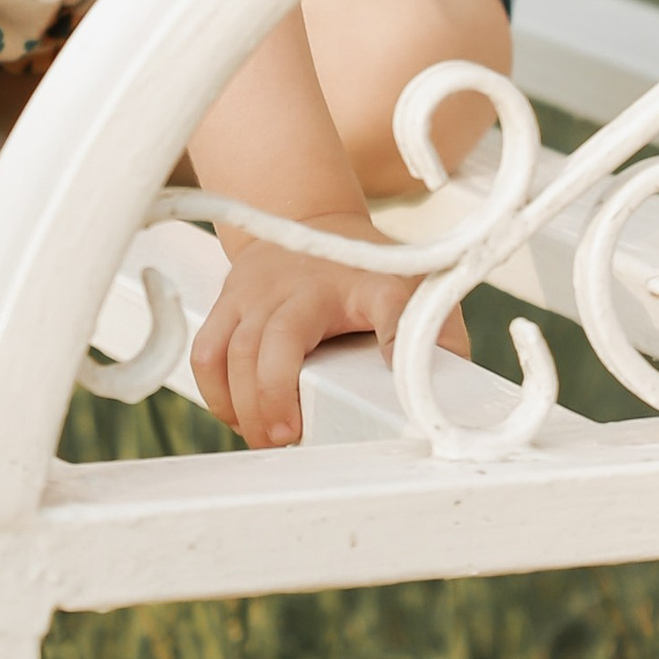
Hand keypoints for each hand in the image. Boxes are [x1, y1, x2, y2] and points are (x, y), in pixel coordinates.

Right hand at [188, 214, 468, 449]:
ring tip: (268, 438)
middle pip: (276, 340)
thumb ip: (438, 340)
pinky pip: (207, 350)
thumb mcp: (415, 290)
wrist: (308, 219)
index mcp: (366, 284)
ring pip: (232, 350)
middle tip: (289, 439)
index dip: (398, 336)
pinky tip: (240, 416)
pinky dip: (216, 392)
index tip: (394, 372)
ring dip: (243, 405)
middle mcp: (304, 284)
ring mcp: (259, 290)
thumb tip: (451, 398)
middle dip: (274, 399)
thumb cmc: (365, 270)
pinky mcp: (228, 299)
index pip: (391, 302)